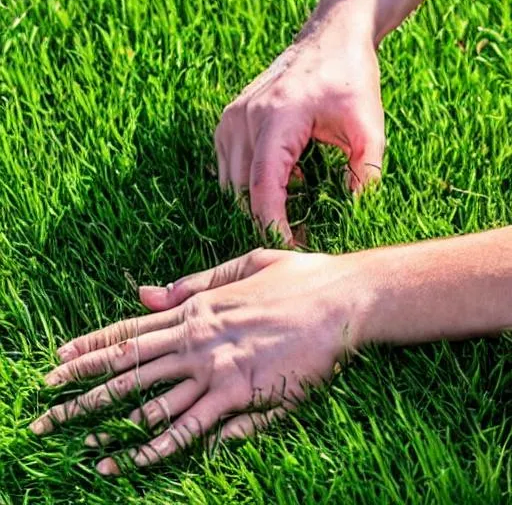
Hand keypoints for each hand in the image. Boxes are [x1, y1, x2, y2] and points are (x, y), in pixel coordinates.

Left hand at [30, 248, 366, 474]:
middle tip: (45, 410)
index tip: (57, 363)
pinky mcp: (245, 397)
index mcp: (198, 308)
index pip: (130, 330)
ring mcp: (220, 371)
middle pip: (128, 370)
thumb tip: (146, 292)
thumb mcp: (241, 265)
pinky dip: (161, 446)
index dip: (89, 348)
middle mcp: (199, 341)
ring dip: (113, 427)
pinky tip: (133, 460)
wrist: (341, 298)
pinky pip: (194, 428)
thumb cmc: (297, 278)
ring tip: (81, 446)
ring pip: (153, 405)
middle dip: (83, 391)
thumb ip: (193, 283)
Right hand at [215, 15, 384, 242]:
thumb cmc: (349, 77)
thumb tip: (356, 213)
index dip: (274, 225)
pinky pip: (228, 168)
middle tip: (301, 234)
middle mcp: (245, 119)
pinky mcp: (229, 121)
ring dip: (258, 204)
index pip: (264, 188)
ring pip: (230, 184)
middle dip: (267, 220)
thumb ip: (367, 172)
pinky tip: (285, 180)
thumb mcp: (369, 126)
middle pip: (242, 191)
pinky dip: (250, 184)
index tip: (292, 248)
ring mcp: (232, 119)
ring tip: (295, 209)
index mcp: (277, 119)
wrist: (329, 39)